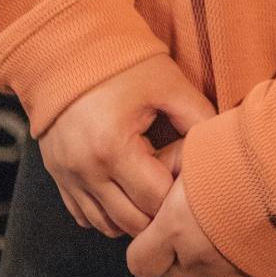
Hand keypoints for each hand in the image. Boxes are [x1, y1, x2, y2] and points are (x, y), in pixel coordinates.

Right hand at [37, 54, 214, 238]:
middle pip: (131, 222)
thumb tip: (217, 146)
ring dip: (132, 217)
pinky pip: (85, 216)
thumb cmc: (121, 64)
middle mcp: (85, 171)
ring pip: (106, 226)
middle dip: (157, 210)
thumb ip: (197, 116)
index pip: (155, 199)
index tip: (185, 170)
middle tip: (172, 182)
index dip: (176, 191)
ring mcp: (67, 177)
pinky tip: (126, 191)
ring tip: (150, 187)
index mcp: (112, 148)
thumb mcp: (166, 83)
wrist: (68, 50)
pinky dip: (107, 214)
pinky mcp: (58, 177)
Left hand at [128, 153, 275, 276]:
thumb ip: (169, 170)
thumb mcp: (194, 144)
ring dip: (210, 274)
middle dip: (180, 258)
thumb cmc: (244, 145)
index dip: (146, 249)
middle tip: (198, 228)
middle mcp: (200, 259)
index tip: (158, 233)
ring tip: (225, 243)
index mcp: (175, 228)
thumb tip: (156, 178)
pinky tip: (252, 256)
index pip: (140, 264)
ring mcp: (234, 275)